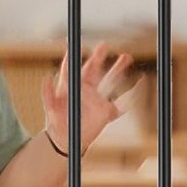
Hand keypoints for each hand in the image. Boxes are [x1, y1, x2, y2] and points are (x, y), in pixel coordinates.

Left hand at [41, 42, 134, 156]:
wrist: (66, 141)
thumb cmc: (56, 124)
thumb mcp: (50, 110)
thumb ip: (47, 95)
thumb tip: (46, 78)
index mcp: (71, 88)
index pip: (73, 70)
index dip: (74, 58)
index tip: (76, 47)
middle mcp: (86, 91)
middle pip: (94, 70)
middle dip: (99, 57)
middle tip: (104, 45)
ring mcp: (97, 100)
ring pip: (109, 82)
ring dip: (117, 70)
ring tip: (126, 57)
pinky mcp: (106, 113)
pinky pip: (121, 104)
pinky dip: (131, 96)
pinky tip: (140, 84)